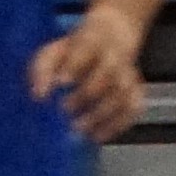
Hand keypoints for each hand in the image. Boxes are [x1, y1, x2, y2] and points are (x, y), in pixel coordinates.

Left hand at [29, 7, 148, 143]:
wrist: (112, 39)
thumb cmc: (74, 52)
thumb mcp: (53, 53)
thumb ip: (42, 71)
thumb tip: (39, 95)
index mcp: (92, 40)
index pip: (86, 48)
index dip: (75, 65)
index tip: (61, 82)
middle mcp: (115, 56)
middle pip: (107, 72)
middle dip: (86, 93)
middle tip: (66, 110)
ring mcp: (128, 74)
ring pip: (123, 92)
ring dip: (101, 114)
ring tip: (79, 128)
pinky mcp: (136, 91)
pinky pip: (134, 108)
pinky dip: (118, 124)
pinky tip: (98, 136)